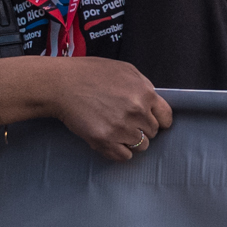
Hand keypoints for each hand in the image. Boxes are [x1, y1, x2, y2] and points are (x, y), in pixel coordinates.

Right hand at [0, 58, 173, 161]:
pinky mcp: (104, 140)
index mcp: (145, 93)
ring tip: (116, 131)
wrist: (60, 84)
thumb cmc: (89, 73)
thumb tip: (154, 101)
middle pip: (153, 132)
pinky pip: (124, 156)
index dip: (159, 120)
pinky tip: (111, 142)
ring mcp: (121, 127)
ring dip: (131, 141)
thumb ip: (144, 86)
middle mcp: (137, 112)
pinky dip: (119, 151)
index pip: (166, 117)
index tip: (151, 122)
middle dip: (142, 128)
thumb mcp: (125, 70)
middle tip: (125, 122)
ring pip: (141, 146)